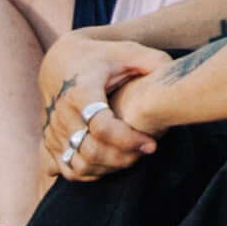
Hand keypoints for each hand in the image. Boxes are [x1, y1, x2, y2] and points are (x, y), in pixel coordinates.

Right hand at [38, 37, 168, 178]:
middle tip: (145, 151)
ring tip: (131, 157)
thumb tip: (177, 78)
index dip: (129, 140)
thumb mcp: (127, 51)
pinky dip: (88, 174)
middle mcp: (63, 114)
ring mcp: (53, 131)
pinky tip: (109, 163)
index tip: (152, 143)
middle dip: (123, 157)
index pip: (102, 127)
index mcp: (81, 91)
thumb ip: (154, 62)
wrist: (60, 62)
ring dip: (109, 168)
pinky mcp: (49, 142)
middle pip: (91, 151)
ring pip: (79, 165)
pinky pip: (66, 170)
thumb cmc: (100, 57)